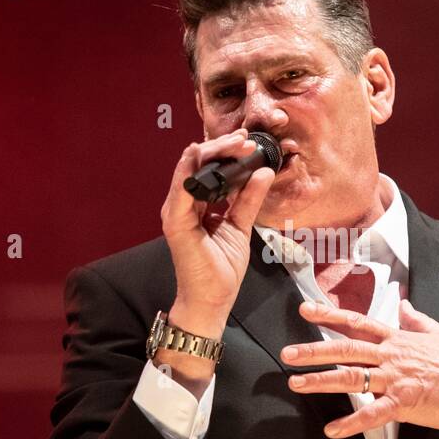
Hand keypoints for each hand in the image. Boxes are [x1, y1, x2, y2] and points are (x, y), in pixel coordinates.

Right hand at [161, 130, 275, 319]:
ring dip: (212, 152)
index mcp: (197, 204)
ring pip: (191, 169)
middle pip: (199, 165)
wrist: (212, 300)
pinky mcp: (175, 222)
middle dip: (222, 148)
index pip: (210, 170)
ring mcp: (176, 212)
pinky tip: (198, 153)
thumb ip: (249, 199)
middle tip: (245, 139)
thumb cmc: (221, 269)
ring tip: (236, 143)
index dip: (227, 153)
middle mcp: (183, 204)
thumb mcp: (241, 226)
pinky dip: (188, 169)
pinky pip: (181, 189)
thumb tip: (263, 172)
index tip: (248, 143)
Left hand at [282, 299, 438, 438]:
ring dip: (321, 381)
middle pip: (346, 349)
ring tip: (295, 384)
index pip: (358, 323)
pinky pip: (373, 414)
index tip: (305, 309)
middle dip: (314, 350)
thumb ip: (416, 320)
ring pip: (352, 377)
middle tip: (287, 353)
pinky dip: (352, 422)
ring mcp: (397, 379)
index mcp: (398, 339)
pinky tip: (332, 429)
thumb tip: (403, 304)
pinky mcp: (405, 403)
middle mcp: (392, 356)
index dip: (330, 315)